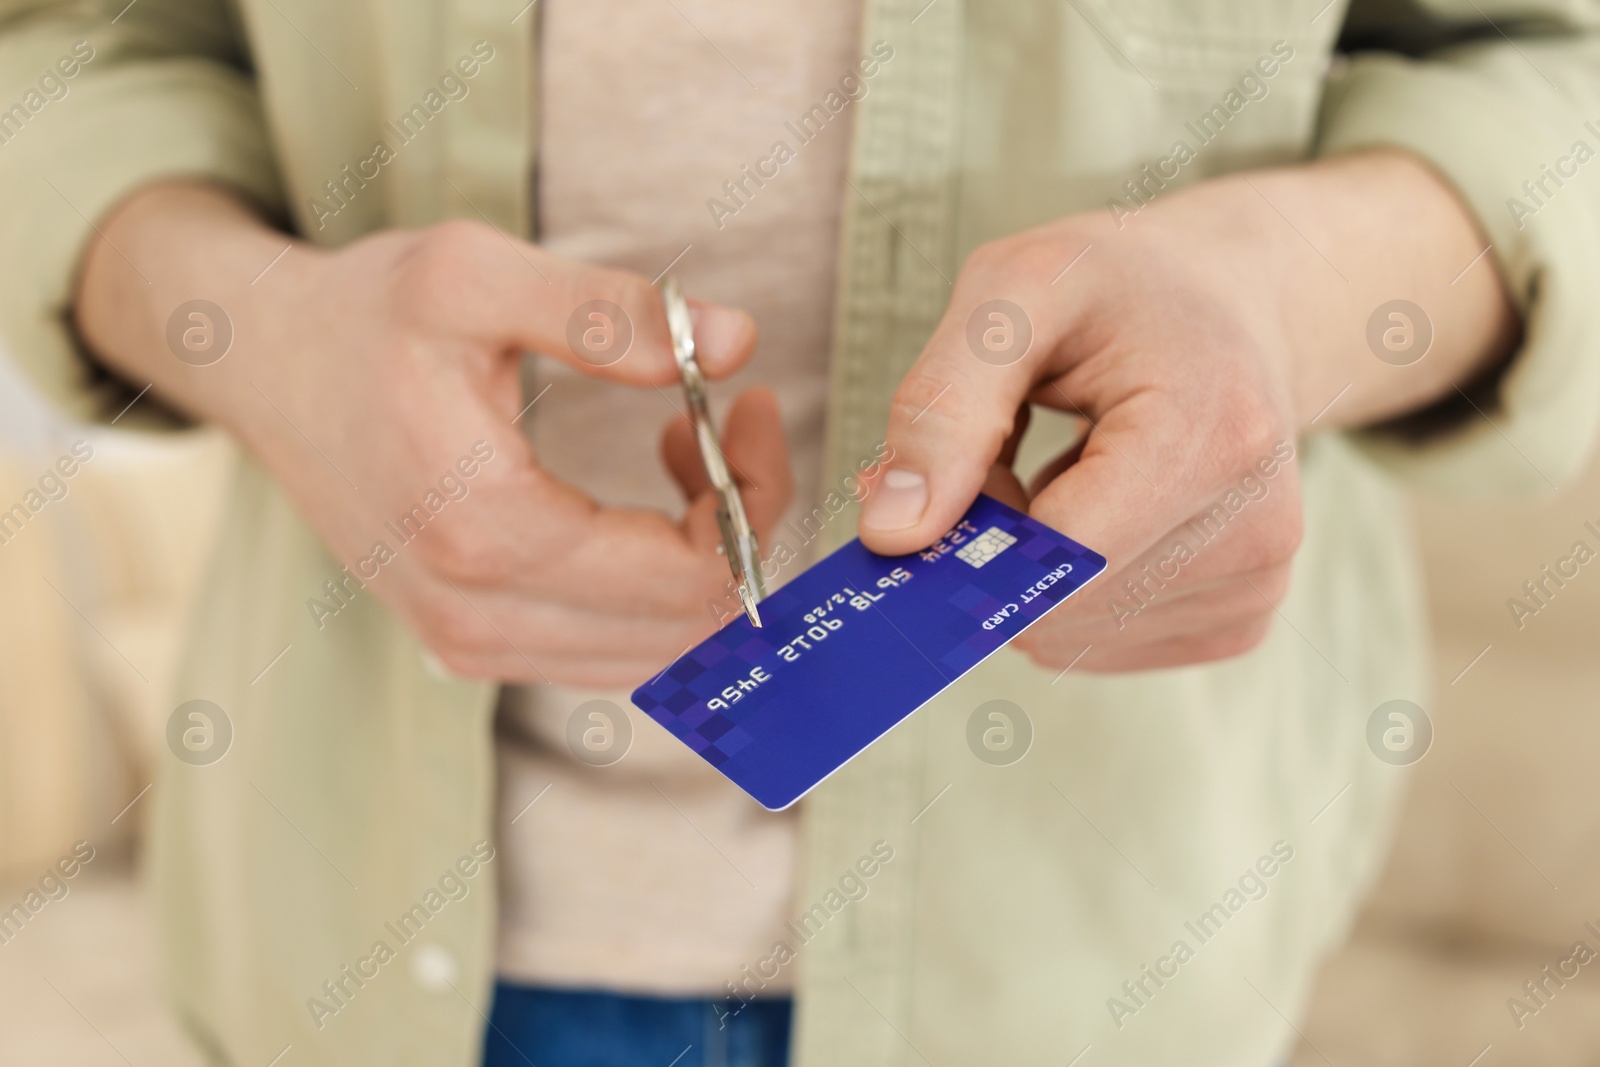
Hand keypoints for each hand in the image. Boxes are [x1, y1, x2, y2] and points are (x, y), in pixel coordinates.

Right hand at [76, 183, 791, 685]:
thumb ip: (612, 314)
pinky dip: (654, 591)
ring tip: (677, 454)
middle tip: (722, 426)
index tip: (747, 404)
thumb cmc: (364, 316)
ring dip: (700, 562)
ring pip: (658, 656)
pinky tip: (635, 505)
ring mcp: (470, 646)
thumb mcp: (475, 276)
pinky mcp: (469, 646)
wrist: (262, 368)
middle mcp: (478, 617)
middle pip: (688, 629)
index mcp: (487, 531)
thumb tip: (737, 339)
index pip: (691, 575)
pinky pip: (610, 654)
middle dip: (740, 529)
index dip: (753, 495)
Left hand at [857, 151, 1515, 670]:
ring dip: (1029, 568)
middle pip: (1055, 605)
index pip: (1057, 554)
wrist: (1232, 302)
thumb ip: (942, 407)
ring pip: (1066, 635)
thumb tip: (891, 536)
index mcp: (1214, 434)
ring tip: (1064, 474)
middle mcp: (1256, 527)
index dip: (970, 534)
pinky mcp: (1238, 619)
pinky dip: (1068, 591)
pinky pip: (1097, 643)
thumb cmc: (1122, 286)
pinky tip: (1100, 513)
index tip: (933, 488)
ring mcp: (1256, 584)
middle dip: (995, 544)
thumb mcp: (1014, 292)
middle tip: (1005, 455)